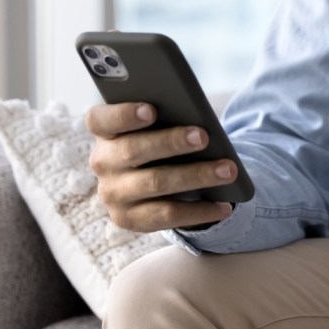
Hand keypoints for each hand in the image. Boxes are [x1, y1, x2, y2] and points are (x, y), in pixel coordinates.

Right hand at [85, 102, 236, 232]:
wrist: (153, 181)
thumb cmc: (161, 139)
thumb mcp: (158, 126)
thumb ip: (168, 117)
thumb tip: (198, 123)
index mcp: (105, 131)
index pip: (100, 119)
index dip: (123, 114)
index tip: (151, 109)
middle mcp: (102, 162)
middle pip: (133, 150)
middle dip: (171, 142)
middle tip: (204, 136)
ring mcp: (112, 194)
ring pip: (155, 183)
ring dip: (196, 176)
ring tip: (228, 170)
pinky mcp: (128, 219)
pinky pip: (166, 215)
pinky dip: (199, 210)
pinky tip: (224, 206)